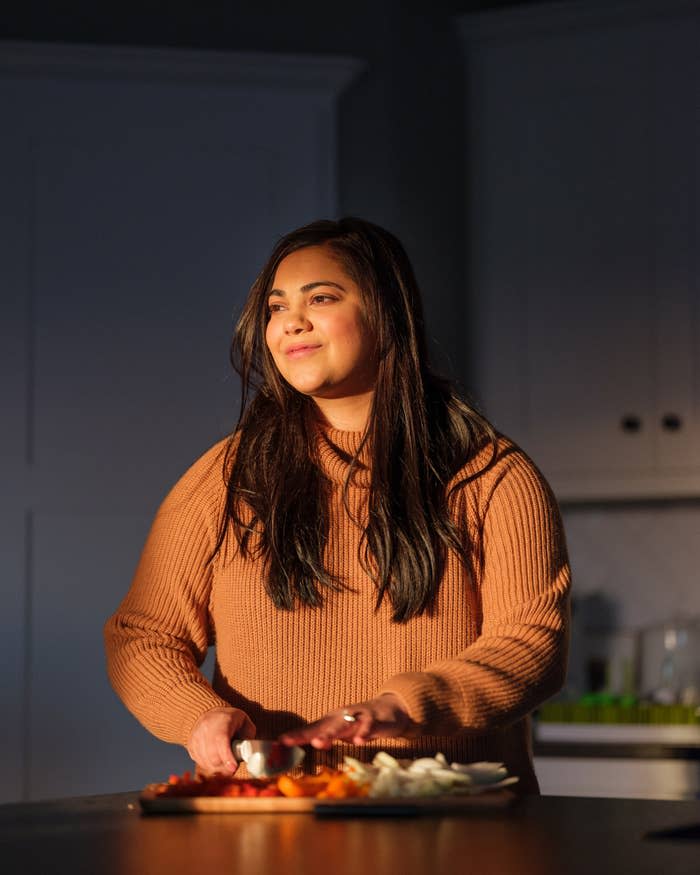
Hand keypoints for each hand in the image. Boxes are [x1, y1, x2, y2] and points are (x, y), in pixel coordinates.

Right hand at [186, 707, 255, 774]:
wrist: (209, 713)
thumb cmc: (231, 720)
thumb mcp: (244, 722)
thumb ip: (248, 736)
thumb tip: (248, 752)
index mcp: (224, 720)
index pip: (221, 740)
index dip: (227, 756)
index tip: (233, 768)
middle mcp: (207, 727)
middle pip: (213, 756)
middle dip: (224, 766)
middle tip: (232, 767)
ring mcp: (196, 736)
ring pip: (206, 762)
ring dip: (217, 768)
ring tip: (225, 762)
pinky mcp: (191, 745)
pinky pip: (200, 762)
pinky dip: (209, 766)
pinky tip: (215, 759)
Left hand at [279, 693, 413, 749]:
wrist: (389, 709)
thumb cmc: (360, 722)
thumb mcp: (341, 731)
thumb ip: (327, 737)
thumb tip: (309, 745)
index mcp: (332, 721)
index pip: (311, 729)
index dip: (296, 735)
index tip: (280, 742)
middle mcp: (342, 717)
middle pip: (323, 726)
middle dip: (308, 735)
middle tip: (292, 742)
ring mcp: (358, 717)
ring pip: (343, 725)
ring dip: (331, 734)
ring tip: (319, 743)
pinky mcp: (375, 720)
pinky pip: (369, 727)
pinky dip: (364, 733)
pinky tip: (359, 741)